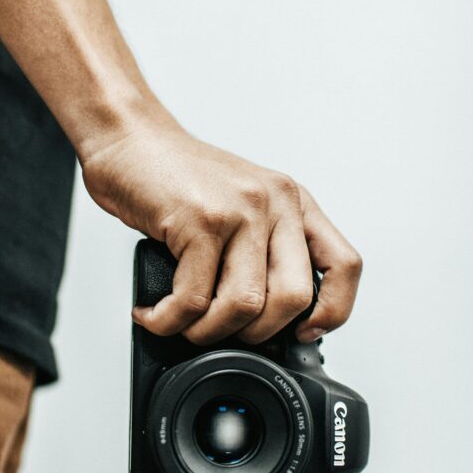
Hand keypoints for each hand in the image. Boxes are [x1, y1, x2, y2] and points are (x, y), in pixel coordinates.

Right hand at [81, 112, 361, 345]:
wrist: (128, 138)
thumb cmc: (175, 177)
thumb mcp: (238, 205)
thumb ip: (260, 249)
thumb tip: (264, 320)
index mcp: (293, 201)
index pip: (344, 266)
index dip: (332, 312)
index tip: (302, 334)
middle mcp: (275, 202)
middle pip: (295, 298)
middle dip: (255, 334)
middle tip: (222, 331)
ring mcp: (240, 209)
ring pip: (246, 305)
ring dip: (208, 332)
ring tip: (182, 324)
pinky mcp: (199, 220)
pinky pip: (193, 298)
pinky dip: (169, 320)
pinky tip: (154, 313)